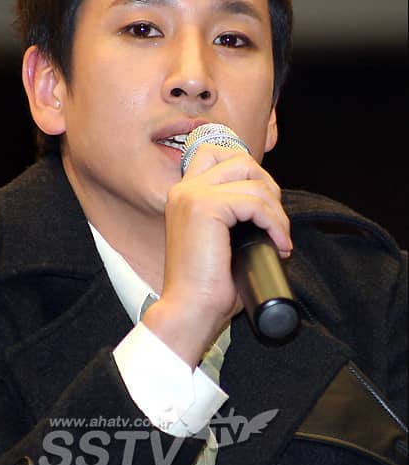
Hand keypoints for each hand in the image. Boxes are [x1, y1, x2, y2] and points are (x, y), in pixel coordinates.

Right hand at [141, 143, 291, 368]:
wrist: (189, 311)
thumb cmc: (207, 286)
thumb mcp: (220, 239)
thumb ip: (234, 215)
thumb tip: (268, 205)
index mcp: (183, 195)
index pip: (215, 153)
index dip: (248, 169)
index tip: (264, 203)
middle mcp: (184, 189)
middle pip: (239, 159)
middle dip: (267, 186)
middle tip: (275, 221)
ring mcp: (193, 196)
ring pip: (253, 181)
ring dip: (277, 211)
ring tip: (280, 238)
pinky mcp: (206, 207)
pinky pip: (255, 203)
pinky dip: (275, 223)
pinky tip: (279, 245)